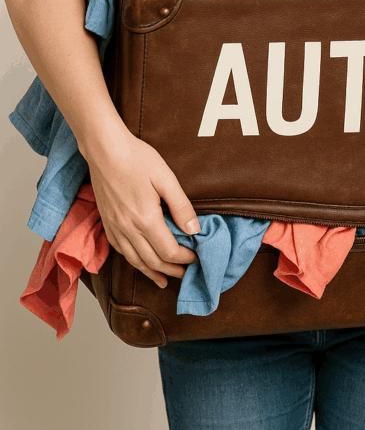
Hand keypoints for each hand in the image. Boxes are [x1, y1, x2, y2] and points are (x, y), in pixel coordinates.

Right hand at [86, 132, 198, 288]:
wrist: (104, 150)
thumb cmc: (137, 159)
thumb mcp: (166, 178)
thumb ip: (181, 206)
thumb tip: (195, 230)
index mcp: (145, 219)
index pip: (169, 251)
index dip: (185, 258)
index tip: (196, 256)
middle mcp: (128, 228)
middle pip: (152, 261)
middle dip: (171, 270)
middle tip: (185, 273)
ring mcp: (114, 227)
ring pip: (134, 260)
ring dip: (151, 272)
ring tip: (164, 280)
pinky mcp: (106, 223)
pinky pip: (120, 251)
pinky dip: (133, 261)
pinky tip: (140, 262)